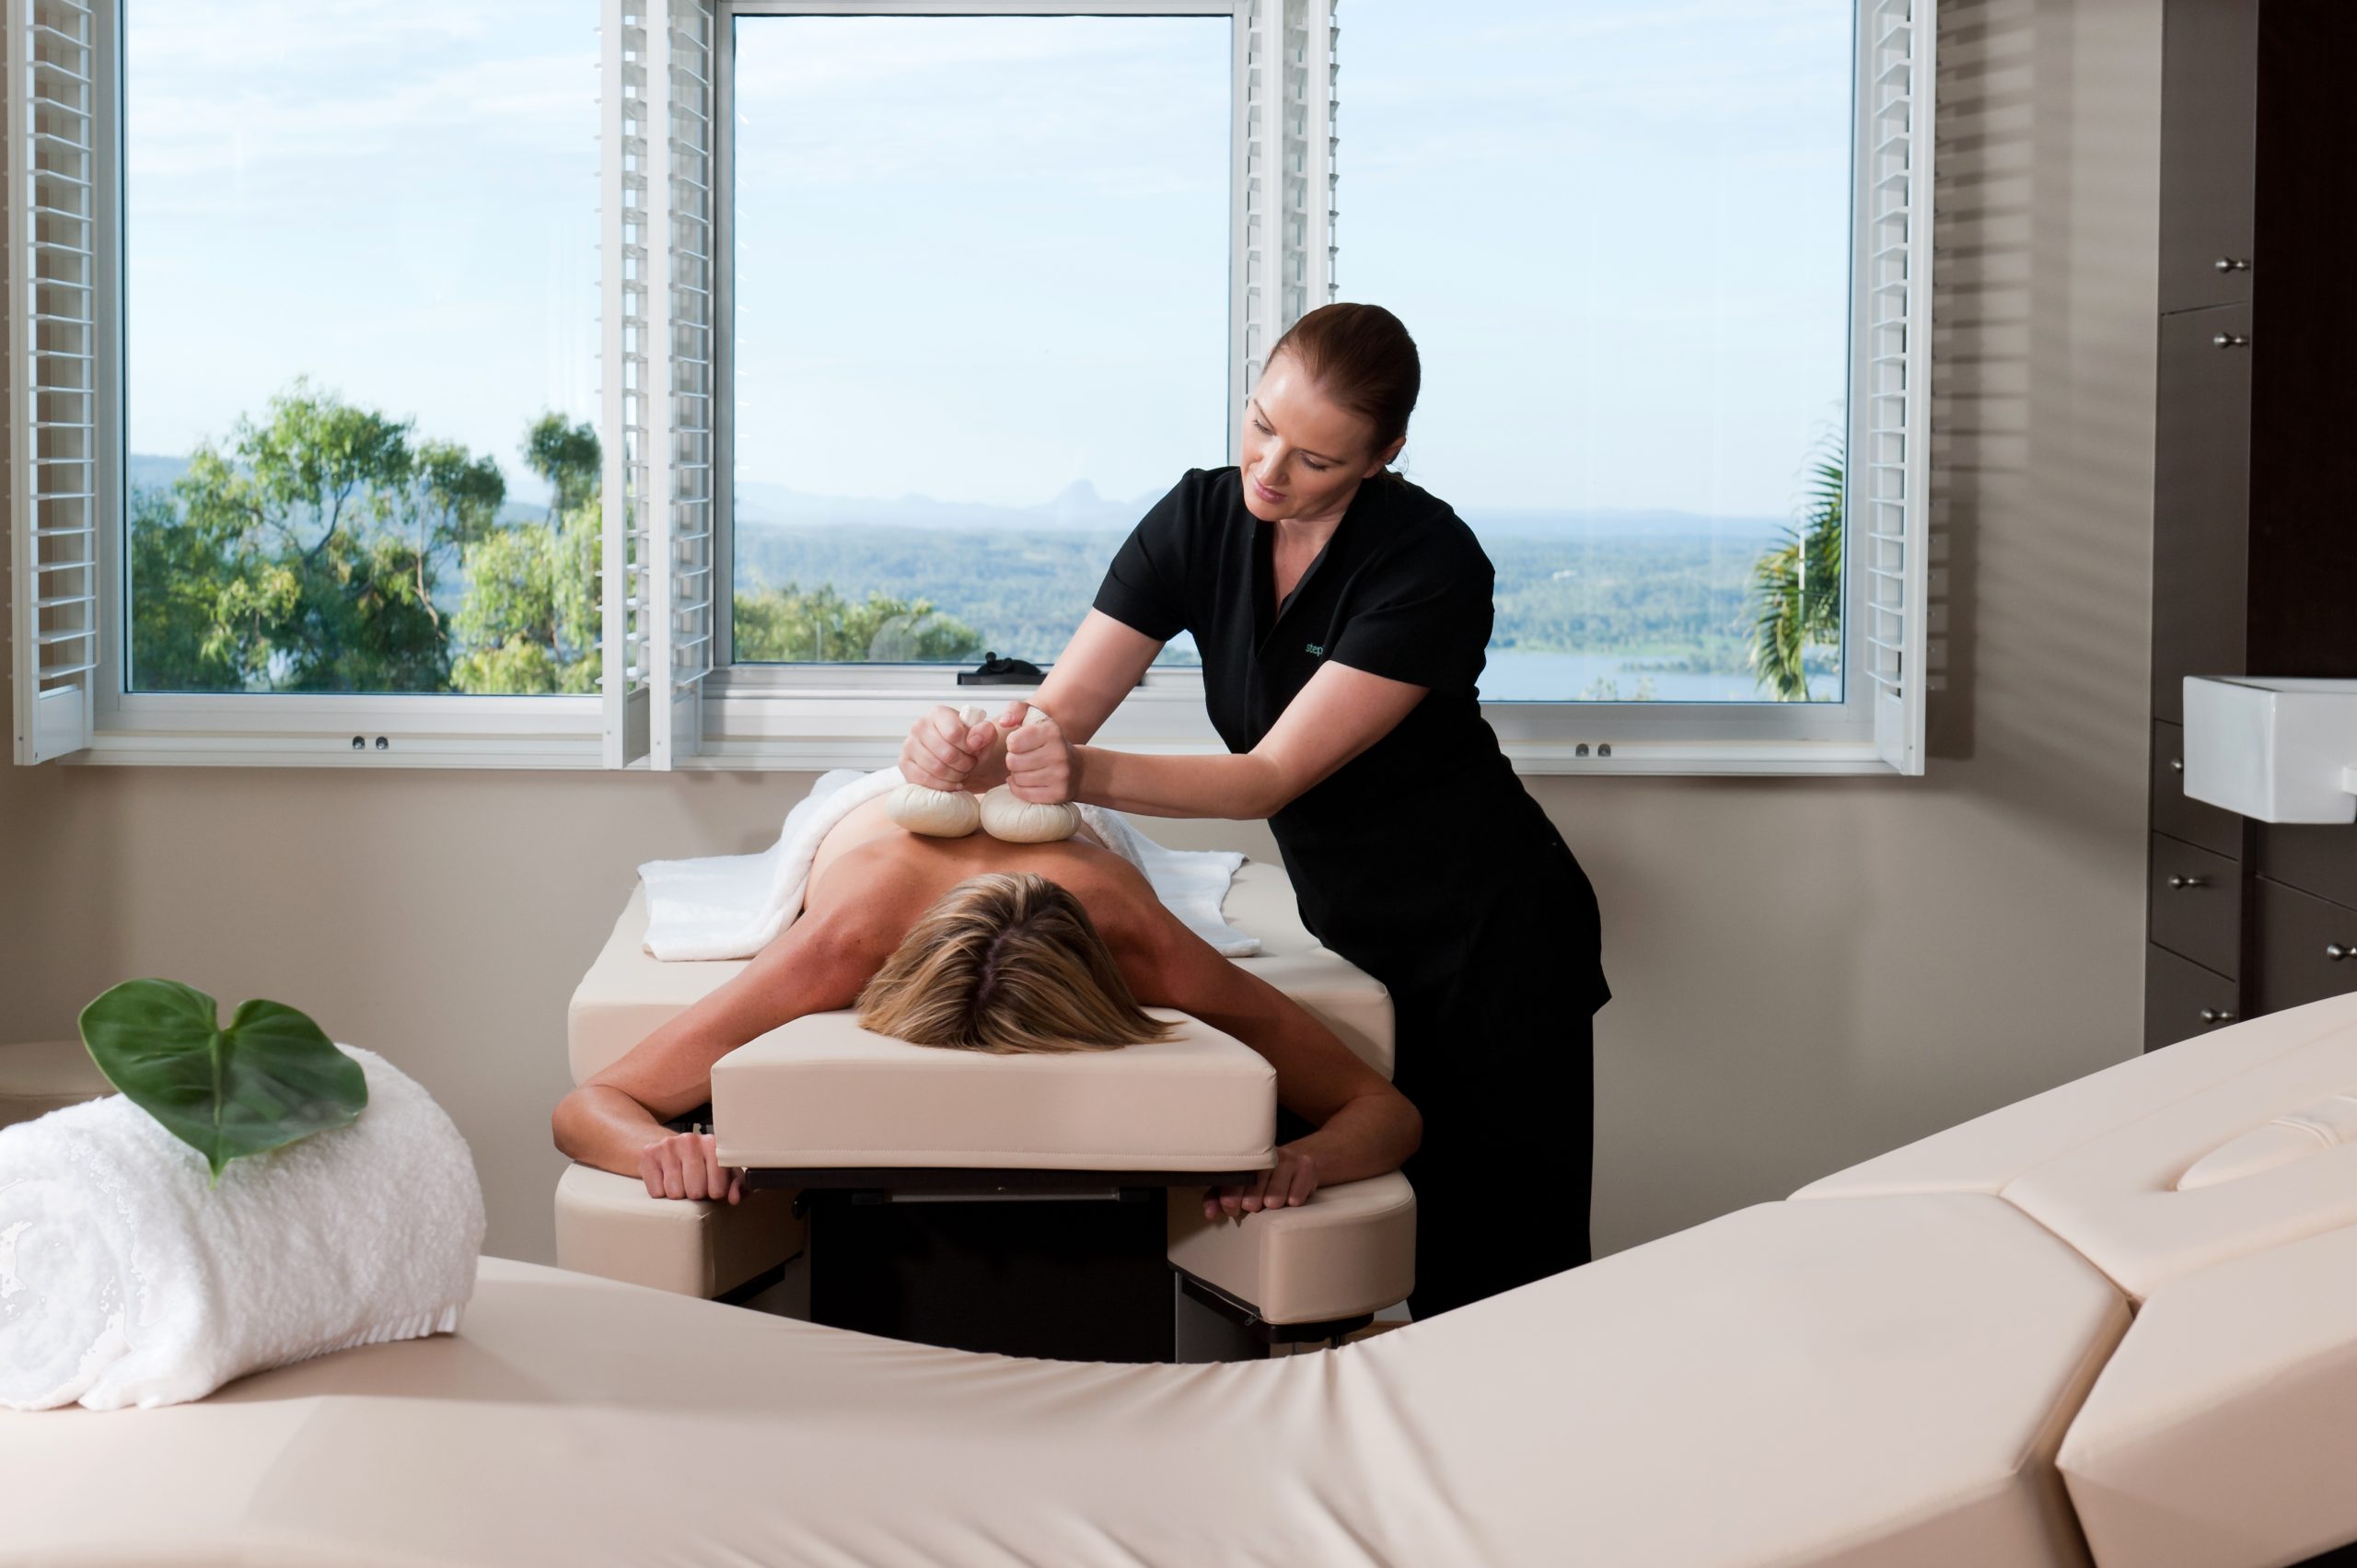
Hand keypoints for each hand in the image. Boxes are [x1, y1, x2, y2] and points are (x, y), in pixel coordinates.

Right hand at [639, 1130, 745, 1203]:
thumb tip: (736, 1197)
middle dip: (695, 1194)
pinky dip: (661, 1191)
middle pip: (695, 1192)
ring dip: (678, 1194)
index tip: (712, 1187)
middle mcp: (690, 1140)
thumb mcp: (723, 1171)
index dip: (714, 1194)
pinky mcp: (649, 1153)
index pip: (718, 1188)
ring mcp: (668, 1146)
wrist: (669, 1147)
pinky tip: (666, 1179)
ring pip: (675, 1193)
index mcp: (713, 1144)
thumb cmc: (700, 1162)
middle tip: (694, 1184)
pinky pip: (656, 1191)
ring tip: (680, 1181)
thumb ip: (736, 1184)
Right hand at [899, 704, 1000, 791]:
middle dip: (964, 765)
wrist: (956, 758)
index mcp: (939, 713)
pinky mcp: (904, 763)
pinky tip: (952, 782)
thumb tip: (974, 740)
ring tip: (961, 773)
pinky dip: (942, 785)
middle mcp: (919, 725)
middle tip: (970, 765)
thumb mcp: (983, 736)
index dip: (969, 748)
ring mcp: (909, 744)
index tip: (974, 751)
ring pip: (936, 768)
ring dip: (955, 776)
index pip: (955, 734)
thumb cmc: (968, 745)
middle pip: (947, 754)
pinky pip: (924, 780)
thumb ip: (984, 733)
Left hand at [1002, 703, 1074, 803]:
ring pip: (1017, 779)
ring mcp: (1060, 775)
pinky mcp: (1057, 794)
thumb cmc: (1050, 744)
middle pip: (1012, 762)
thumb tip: (1004, 721)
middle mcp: (1058, 753)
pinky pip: (1024, 793)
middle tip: (1024, 758)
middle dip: (1013, 760)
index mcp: (1052, 732)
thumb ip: (1017, 710)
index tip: (1021, 744)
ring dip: (1017, 775)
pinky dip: (1020, 788)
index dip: (1013, 744)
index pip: (1013, 742)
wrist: (1078, 769)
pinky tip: (1028, 781)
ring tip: (1028, 769)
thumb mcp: (1036, 719)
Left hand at [1203, 1146, 1317, 1220]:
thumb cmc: (1261, 1181)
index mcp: (1246, 1156)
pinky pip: (1301, 1182)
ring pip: (1280, 1179)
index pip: (1237, 1172)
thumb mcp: (1238, 1187)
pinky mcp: (1307, 1167)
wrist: (1294, 1166)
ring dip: (1274, 1195)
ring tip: (1270, 1204)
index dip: (1232, 1191)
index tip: (1230, 1207)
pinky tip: (1291, 1201)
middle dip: (1252, 1195)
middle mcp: (1268, 1155)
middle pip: (1258, 1175)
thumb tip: (1209, 1213)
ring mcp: (1289, 1159)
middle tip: (1250, 1207)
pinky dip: (1295, 1194)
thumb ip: (1219, 1198)